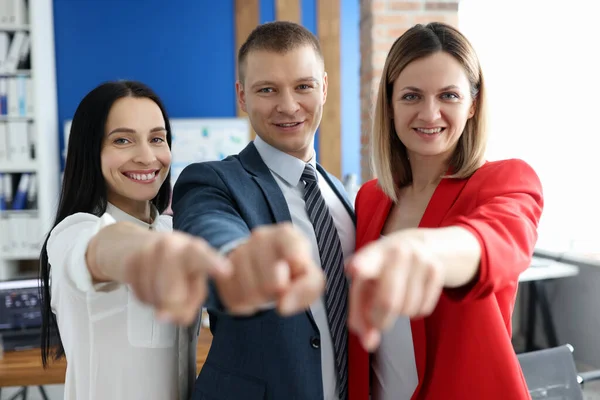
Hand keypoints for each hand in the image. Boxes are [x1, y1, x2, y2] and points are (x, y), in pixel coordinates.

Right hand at [123, 232, 231, 324]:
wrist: (131, 244)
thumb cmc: (172, 265)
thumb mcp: (190, 279)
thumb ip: (191, 300)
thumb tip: (172, 317)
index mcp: (194, 250)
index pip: (203, 256)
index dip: (213, 264)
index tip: (226, 271)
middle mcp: (172, 246)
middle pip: (173, 296)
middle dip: (174, 305)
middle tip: (176, 295)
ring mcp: (148, 252)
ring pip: (155, 299)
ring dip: (159, 300)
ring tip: (162, 284)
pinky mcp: (130, 263)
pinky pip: (141, 296)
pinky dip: (145, 297)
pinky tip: (148, 282)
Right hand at [217, 223, 324, 315]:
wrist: (260, 266)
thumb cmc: (291, 270)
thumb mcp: (309, 274)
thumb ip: (309, 286)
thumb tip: (283, 305)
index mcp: (285, 234)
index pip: (293, 249)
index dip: (297, 264)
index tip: (298, 267)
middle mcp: (260, 237)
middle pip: (273, 282)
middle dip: (280, 292)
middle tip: (281, 286)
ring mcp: (238, 253)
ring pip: (253, 292)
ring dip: (263, 299)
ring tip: (266, 289)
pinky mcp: (223, 272)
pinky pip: (237, 298)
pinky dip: (248, 304)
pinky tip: (252, 293)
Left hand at [345, 233, 444, 350]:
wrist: (414, 244)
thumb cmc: (379, 272)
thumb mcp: (364, 286)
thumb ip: (360, 316)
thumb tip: (369, 344)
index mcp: (371, 255)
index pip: (366, 262)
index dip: (361, 266)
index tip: (355, 269)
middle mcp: (395, 252)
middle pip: (388, 302)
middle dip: (380, 320)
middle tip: (376, 319)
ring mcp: (418, 258)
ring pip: (407, 310)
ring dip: (399, 314)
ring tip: (396, 295)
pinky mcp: (436, 269)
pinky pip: (423, 310)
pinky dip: (414, 311)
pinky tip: (411, 293)